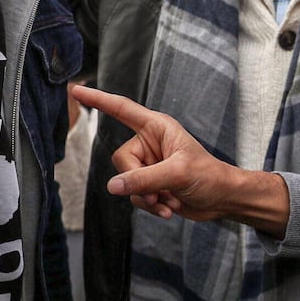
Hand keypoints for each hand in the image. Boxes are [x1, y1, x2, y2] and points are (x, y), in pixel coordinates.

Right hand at [72, 86, 289, 233]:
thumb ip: (145, 179)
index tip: (77, 91)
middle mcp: (149, 143)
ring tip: (170, 201)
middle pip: (121, 160)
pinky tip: (169, 210)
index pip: (122, 110)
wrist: (222, 199)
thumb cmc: (209, 176)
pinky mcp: (150, 184)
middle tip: (161, 192)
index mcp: (157, 127)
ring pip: (126, 182)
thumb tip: (113, 186)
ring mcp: (148, 164)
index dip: (99, 100)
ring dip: (147, 197)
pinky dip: (150, 206)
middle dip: (138, 181)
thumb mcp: (178, 174)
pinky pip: (134, 195)